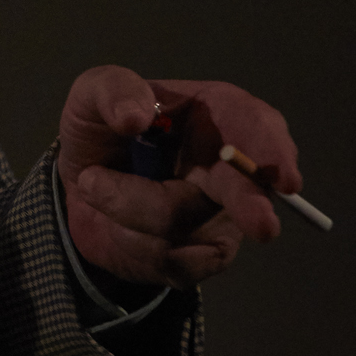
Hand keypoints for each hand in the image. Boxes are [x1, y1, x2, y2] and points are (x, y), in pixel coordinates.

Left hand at [57, 65, 303, 288]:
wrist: (76, 186)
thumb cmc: (100, 130)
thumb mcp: (92, 95)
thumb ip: (112, 91)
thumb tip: (135, 117)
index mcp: (216, 116)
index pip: (257, 127)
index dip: (273, 150)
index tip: (280, 175)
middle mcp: (228, 167)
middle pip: (250, 192)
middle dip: (252, 207)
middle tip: (262, 227)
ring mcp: (219, 215)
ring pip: (188, 226)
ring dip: (129, 209)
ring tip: (93, 184)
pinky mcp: (201, 255)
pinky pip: (177, 264)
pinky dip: (133, 246)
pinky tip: (116, 225)